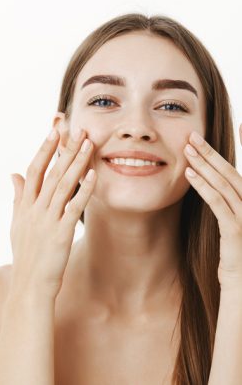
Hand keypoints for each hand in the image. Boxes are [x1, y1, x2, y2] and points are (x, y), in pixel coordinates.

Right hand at [9, 127, 95, 298]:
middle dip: (64, 148)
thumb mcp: (17, 223)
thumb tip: (13, 173)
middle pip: (50, 173)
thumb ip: (17, 197)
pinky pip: (74, 208)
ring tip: (89, 143)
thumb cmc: (25, 255)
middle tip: (77, 128)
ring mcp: (47, 221)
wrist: (28, 286)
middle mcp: (35, 209)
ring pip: (63, 185)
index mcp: (25, 206)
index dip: (44, 149)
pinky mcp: (61, 234)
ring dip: (76, 163)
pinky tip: (93, 175)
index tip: (54, 130)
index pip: (34, 170)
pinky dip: (84, 191)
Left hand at [183, 124, 241, 290]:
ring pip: (225, 185)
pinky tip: (190, 175)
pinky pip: (219, 204)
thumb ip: (222, 205)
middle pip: (231, 173)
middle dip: (211, 153)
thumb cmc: (232, 257)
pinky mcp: (236, 232)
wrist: (241, 289)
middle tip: (192, 136)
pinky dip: (204, 187)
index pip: (238, 173)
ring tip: (187, 150)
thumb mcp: (229, 226)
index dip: (230, 152)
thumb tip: (206, 186)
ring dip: (205, 165)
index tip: (220, 133)